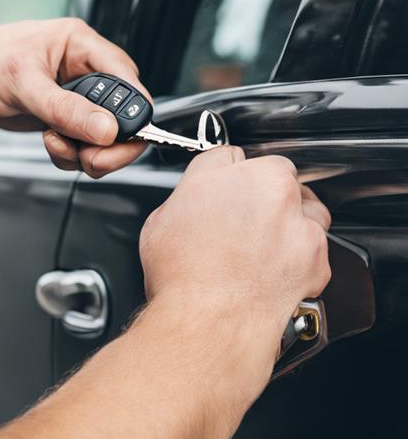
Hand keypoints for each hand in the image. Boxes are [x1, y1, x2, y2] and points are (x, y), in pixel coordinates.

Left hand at [0, 19, 150, 176]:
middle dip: (109, 143)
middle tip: (88, 158)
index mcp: (83, 46)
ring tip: (53, 143)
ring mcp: (78, 97)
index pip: (127, 78)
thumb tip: (105, 128)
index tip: (119, 139)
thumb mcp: (23, 84)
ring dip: (86, 152)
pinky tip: (49, 143)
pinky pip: (84, 146)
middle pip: (124, 114)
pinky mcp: (67, 118)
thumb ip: (64, 108)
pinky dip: (70, 155)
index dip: (133, 112)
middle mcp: (86, 70)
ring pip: (107, 136)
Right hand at [140, 147, 331, 356]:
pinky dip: (302, 253)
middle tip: (243, 221)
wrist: (212, 321)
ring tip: (264, 246)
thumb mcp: (159, 224)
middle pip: (272, 172)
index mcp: (220, 174)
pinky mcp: (318, 250)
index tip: (222, 190)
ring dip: (290, 217)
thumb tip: (193, 204)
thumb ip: (186, 201)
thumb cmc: (183, 278)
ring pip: (304, 202)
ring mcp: (296, 217)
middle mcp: (264, 188)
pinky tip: (277, 268)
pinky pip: (316, 241)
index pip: (227, 156)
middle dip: (261, 192)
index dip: (222, 176)